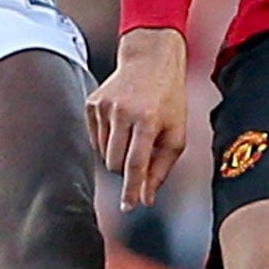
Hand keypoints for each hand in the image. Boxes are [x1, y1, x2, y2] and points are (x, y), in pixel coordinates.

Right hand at [86, 27, 187, 211]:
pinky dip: (107, 140)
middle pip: (115, 163)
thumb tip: (146, 199)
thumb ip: (162, 168)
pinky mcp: (92, 103)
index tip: (128, 207)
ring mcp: (104, 106)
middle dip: (125, 169)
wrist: (149, 60)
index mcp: (148, 120)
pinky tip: (121, 123)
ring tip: (133, 133)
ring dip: (117, 153)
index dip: (132, 189)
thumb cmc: (168, 100)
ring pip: (102, 153)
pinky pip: (94, 138)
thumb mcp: (176, 132)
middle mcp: (123, 112)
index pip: (136, 164)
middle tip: (139, 155)